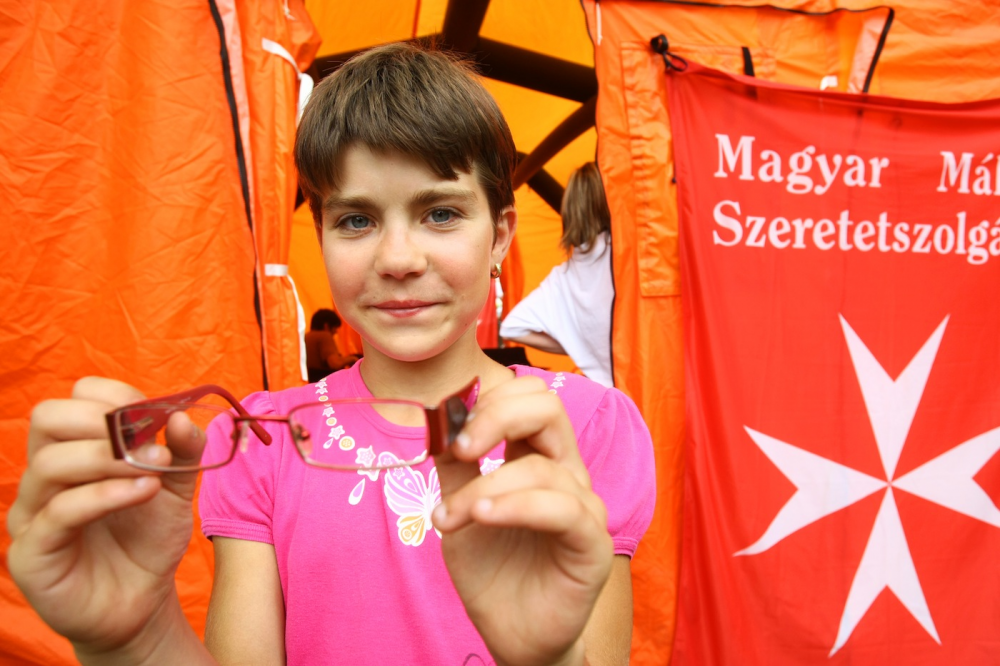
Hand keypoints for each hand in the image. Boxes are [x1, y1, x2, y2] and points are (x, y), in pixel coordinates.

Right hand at [7, 377, 202, 661]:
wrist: (141, 599)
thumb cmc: (149, 537)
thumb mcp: (178, 486)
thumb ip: (183, 449)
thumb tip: (181, 415)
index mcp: (73, 450)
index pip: (73, 398)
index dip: (114, 396)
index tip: (154, 415)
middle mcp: (44, 475)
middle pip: (48, 418)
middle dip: (101, 420)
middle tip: (146, 440)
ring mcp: (31, 513)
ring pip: (50, 463)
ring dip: (109, 459)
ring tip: (153, 470)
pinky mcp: (32, 552)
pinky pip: (59, 511)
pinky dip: (106, 495)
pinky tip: (143, 492)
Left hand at [431, 376, 612, 665]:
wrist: (509, 633)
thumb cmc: (492, 570)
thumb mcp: (458, 508)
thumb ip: (454, 464)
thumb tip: (440, 415)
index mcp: (537, 456)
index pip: (529, 396)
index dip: (489, 400)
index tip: (450, 433)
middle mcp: (566, 472)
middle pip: (547, 407)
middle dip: (496, 416)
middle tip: (458, 450)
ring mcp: (583, 506)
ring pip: (542, 466)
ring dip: (485, 486)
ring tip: (450, 518)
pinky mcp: (592, 542)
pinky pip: (563, 508)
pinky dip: (517, 505)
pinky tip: (483, 515)